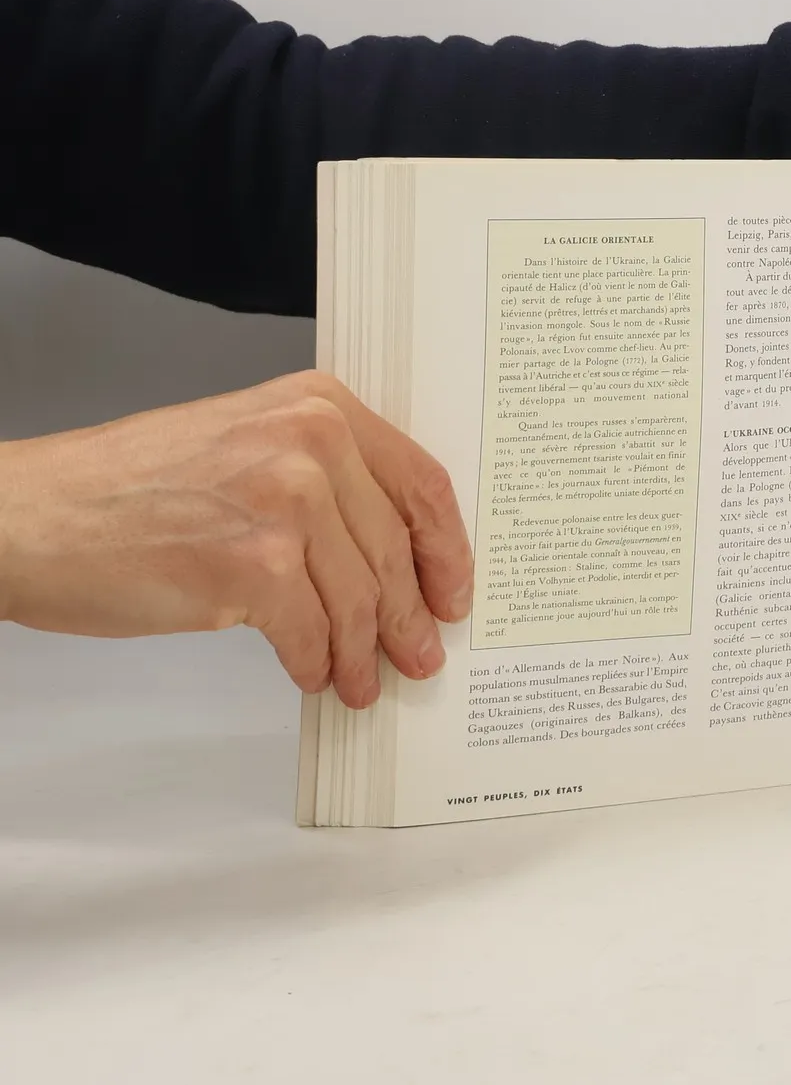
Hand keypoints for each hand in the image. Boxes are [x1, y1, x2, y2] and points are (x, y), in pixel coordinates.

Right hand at [0, 371, 471, 707]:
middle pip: (394, 547)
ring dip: (365, 651)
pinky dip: (318, 663)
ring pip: (360, 598)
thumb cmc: (128, 487)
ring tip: (362, 679)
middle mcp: (311, 442)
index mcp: (319, 405)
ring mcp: (285, 501)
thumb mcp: (245, 446)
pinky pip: (312, 632)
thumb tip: (385, 553)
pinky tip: (314, 674)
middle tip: (421, 653)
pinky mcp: (251, 564)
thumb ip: (322, 479)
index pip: (420, 481)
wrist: (32, 515)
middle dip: (412, 614)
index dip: (446, 547)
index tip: (454, 589)